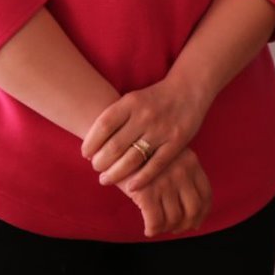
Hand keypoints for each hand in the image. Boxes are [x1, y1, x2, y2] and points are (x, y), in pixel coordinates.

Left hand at [83, 77, 212, 192]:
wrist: (189, 89)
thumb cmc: (154, 98)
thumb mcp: (133, 99)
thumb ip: (115, 118)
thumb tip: (91, 146)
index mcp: (132, 102)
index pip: (103, 125)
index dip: (90, 142)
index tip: (85, 153)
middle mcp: (146, 115)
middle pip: (114, 146)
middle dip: (100, 162)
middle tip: (96, 168)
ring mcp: (162, 129)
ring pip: (132, 159)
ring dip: (115, 173)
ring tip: (106, 179)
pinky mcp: (177, 141)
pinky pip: (155, 165)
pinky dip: (141, 179)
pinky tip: (130, 186)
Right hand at [124, 145, 211, 236]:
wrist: (117, 146)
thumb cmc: (142, 153)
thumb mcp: (170, 156)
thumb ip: (183, 174)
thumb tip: (193, 212)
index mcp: (191, 162)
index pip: (205, 194)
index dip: (202, 213)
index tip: (195, 222)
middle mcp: (181, 172)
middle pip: (193, 209)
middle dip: (185, 225)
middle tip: (175, 229)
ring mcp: (164, 182)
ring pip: (174, 218)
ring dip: (167, 228)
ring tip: (159, 227)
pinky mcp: (146, 193)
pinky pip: (155, 222)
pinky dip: (153, 230)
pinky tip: (148, 230)